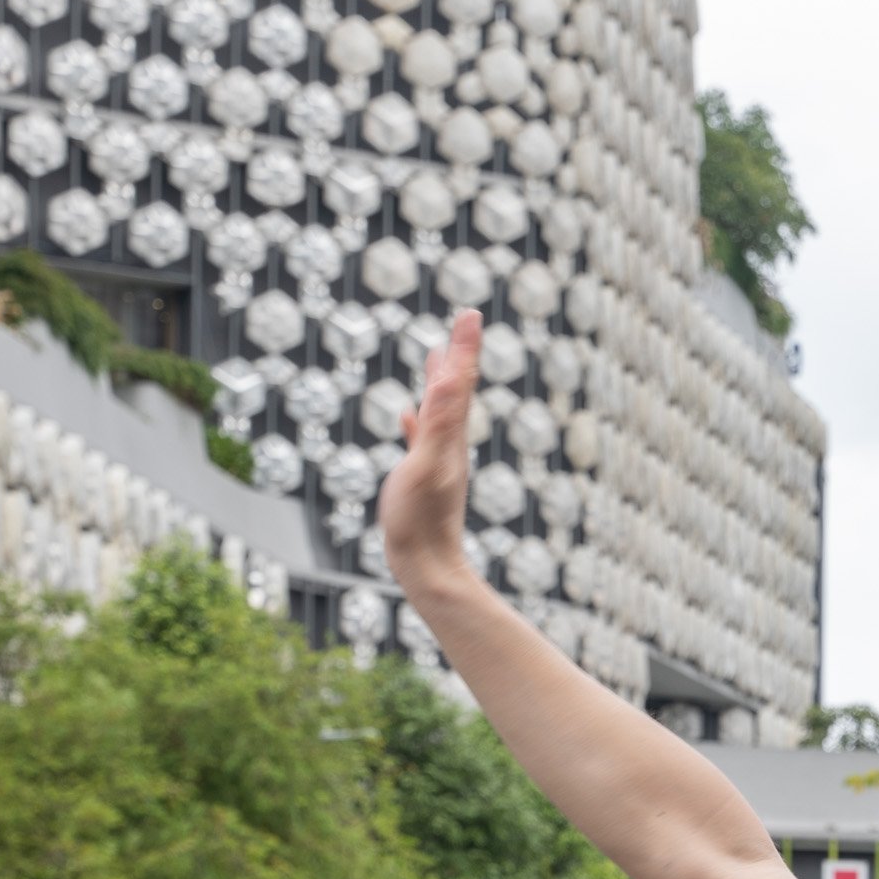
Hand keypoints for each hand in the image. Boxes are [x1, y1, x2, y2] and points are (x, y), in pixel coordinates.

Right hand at [379, 306, 483, 593]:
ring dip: (438, 382)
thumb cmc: (420, 520)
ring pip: (440, 411)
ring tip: (435, 357)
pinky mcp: (422, 477)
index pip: (460, 383)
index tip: (471, 313)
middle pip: (455, 391)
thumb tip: (454, 381)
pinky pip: (420, 439)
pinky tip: (406, 416)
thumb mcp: (426, 464)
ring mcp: (437, 461)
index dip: (464, 347)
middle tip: (463, 323)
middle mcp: (450, 446)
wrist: (426, 565)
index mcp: (451, 438)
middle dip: (456, 355)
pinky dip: (416, 420)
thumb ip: (439, 424)